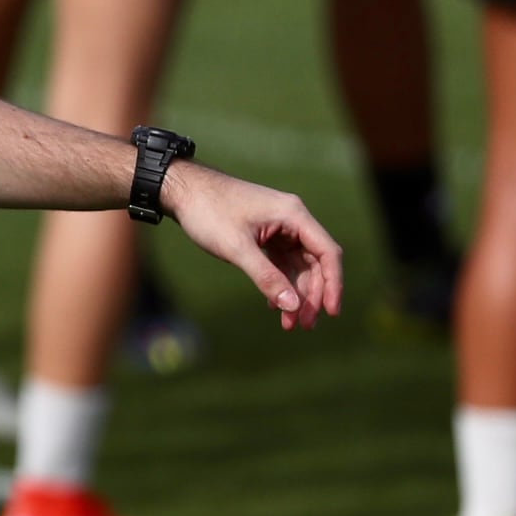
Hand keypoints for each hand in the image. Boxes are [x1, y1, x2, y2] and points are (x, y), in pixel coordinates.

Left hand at [161, 161, 342, 330]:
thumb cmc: (208, 211)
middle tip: (303, 325)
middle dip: (311, 295)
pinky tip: (272, 304)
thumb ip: (266, 277)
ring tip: (288, 323)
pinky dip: (280, 282)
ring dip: (295, 293)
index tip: (331, 312)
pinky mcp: (266, 234)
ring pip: (299, 265)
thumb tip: (292, 306)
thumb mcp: (237, 248)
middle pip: (315, 262)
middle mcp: (292, 219)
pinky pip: (282, 262)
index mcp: (293, 215)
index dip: (333, 284)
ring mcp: (279, 227)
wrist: (182, 190)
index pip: (327, 253)